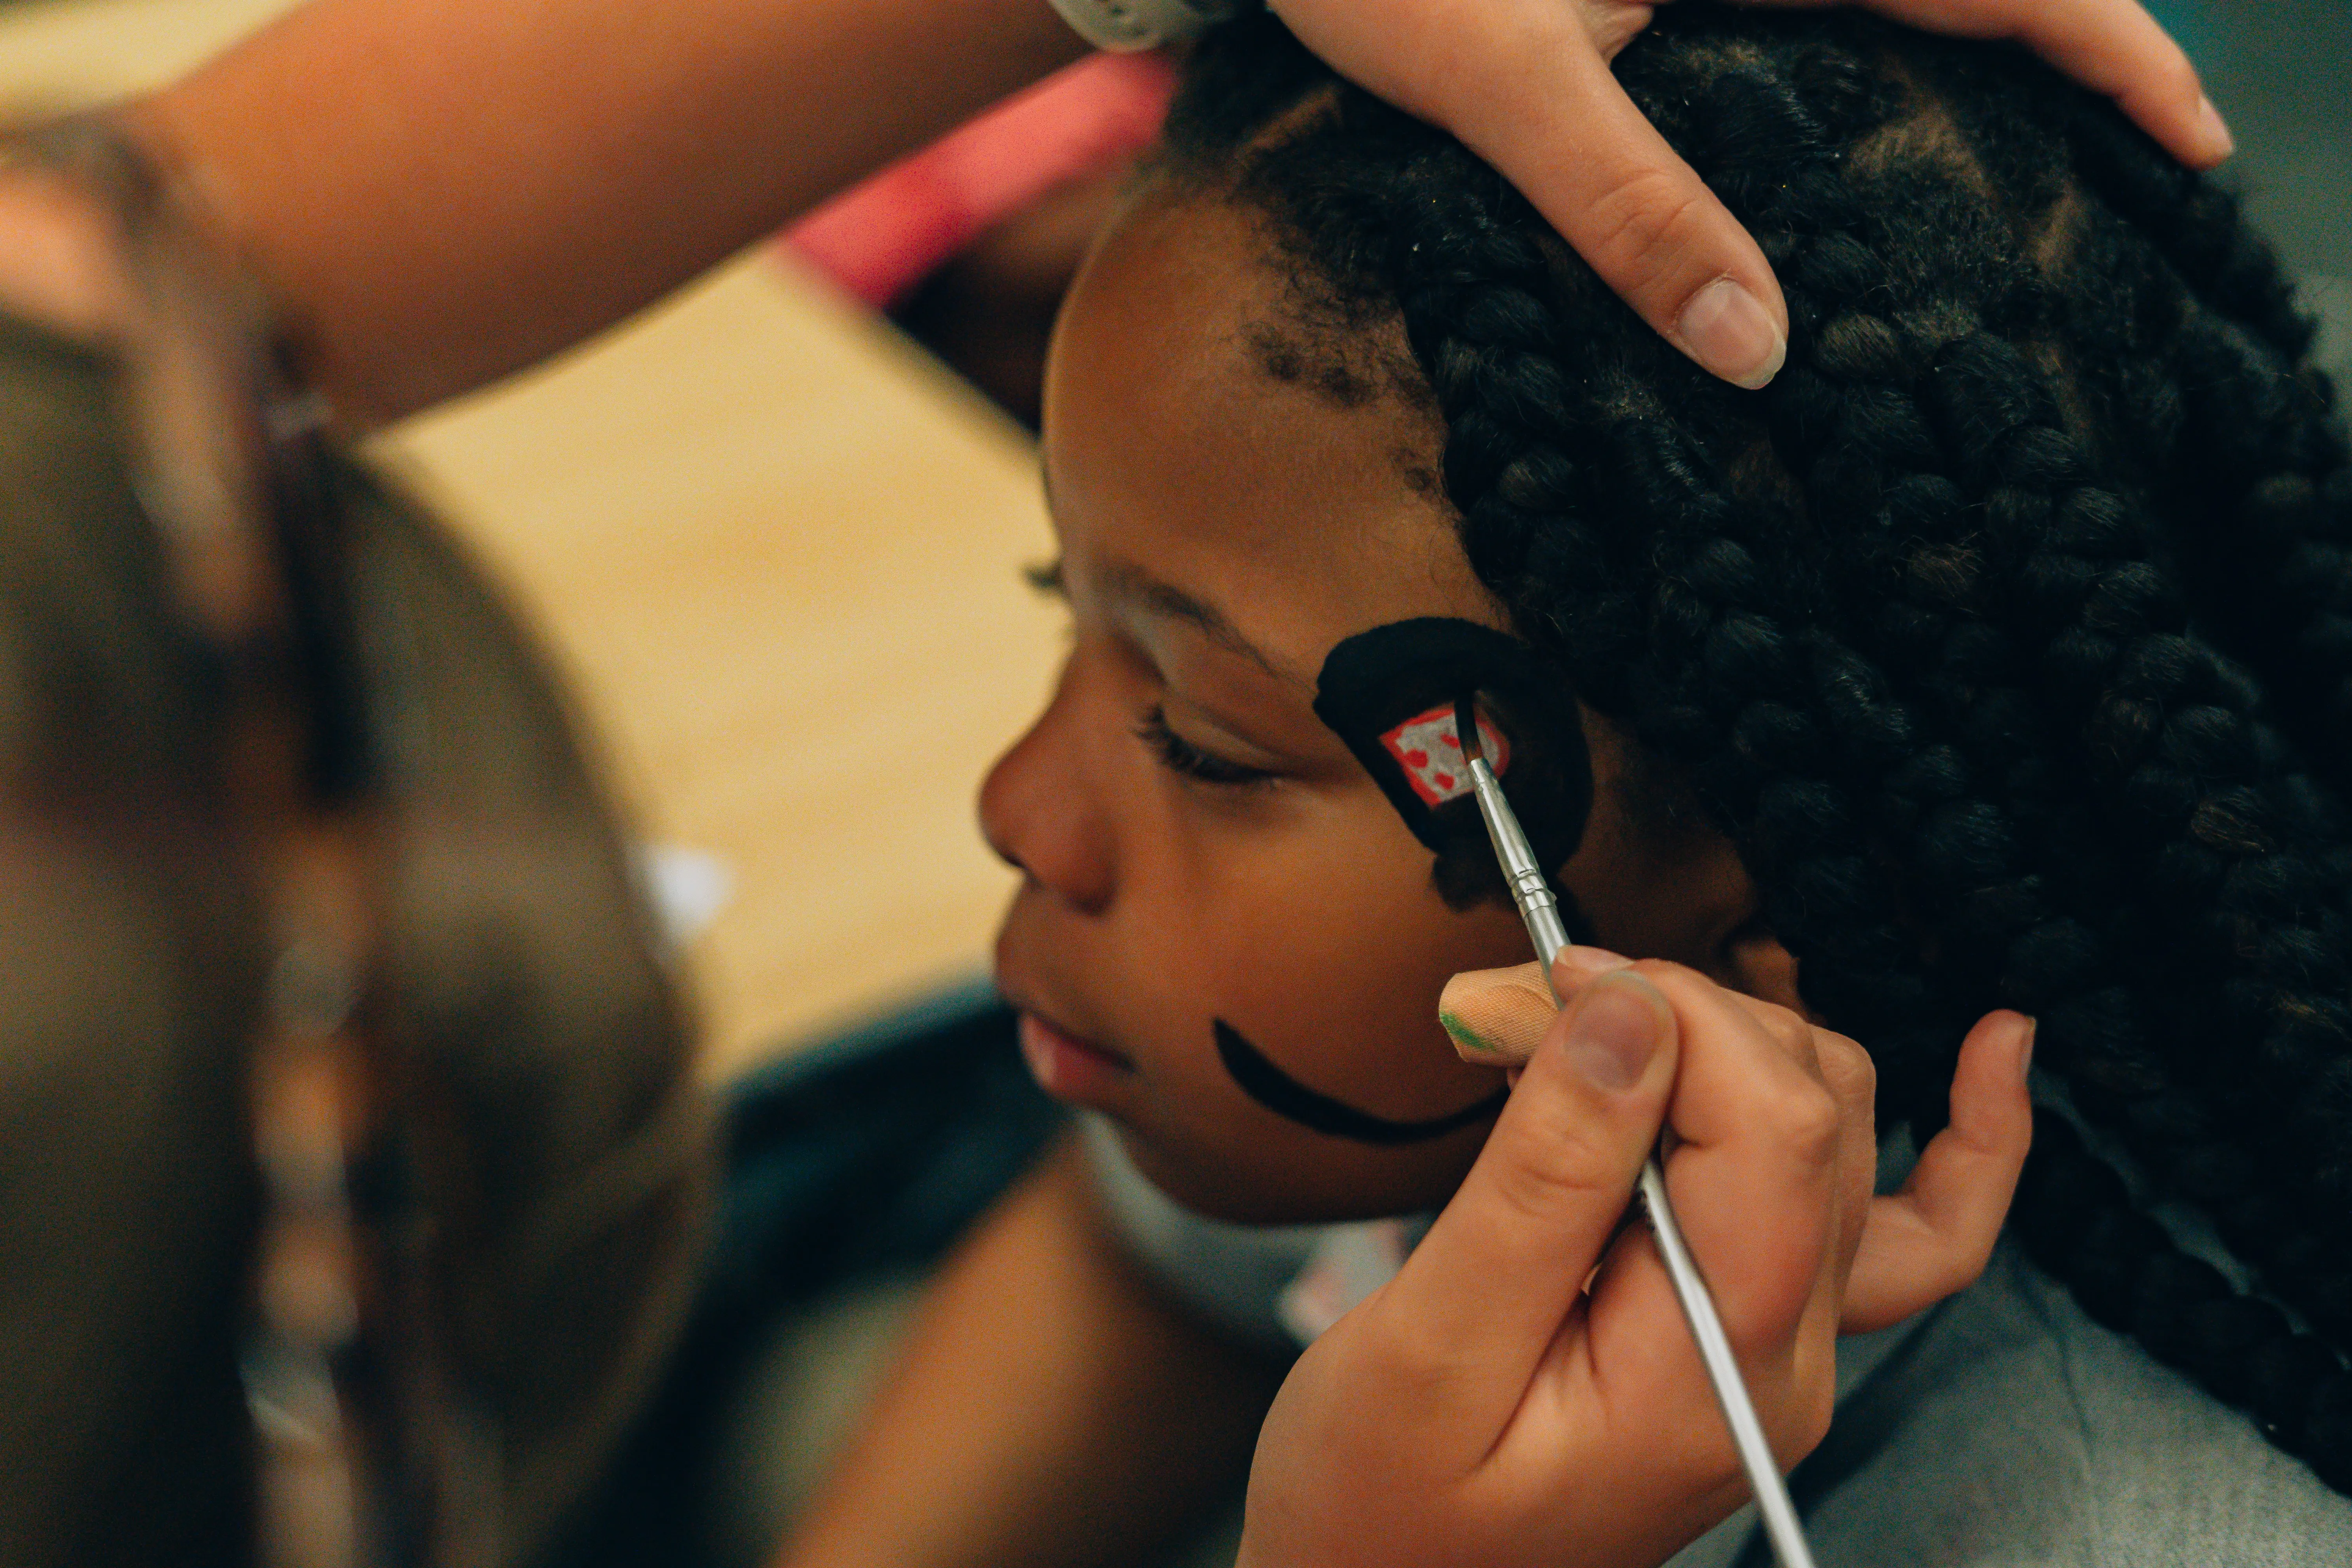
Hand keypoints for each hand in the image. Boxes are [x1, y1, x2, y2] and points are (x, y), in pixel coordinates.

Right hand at [1236, 949, 2032, 1567]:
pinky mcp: (1765, 1328)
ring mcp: (1792, 1347)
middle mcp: (1790, 1358)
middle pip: (1809, 1105)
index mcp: (1715, 1371)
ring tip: (1564, 1026)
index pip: (1774, 1122)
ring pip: (1835, 1122)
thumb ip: (1541, 1178)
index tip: (1537, 981)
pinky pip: (1913, 1223)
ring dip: (1716, 1037)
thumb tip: (1627, 1011)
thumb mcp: (1430, 1343)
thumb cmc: (1379, 1499)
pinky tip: (1993, 1048)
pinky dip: (1958, 1133)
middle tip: (1505, 1003)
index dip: (1669, 1011)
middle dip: (1665, 1012)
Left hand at [1263, 0, 2227, 389]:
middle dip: (2072, 49)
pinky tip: (1871, 134)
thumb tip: (1755, 347)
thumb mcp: (1505, 89)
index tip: (2191, 146)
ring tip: (2048, 154)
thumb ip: (1627, 206)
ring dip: (1981, 49)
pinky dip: (1872, 57)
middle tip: (2147, 163)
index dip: (2112, 49)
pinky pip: (1810, 7)